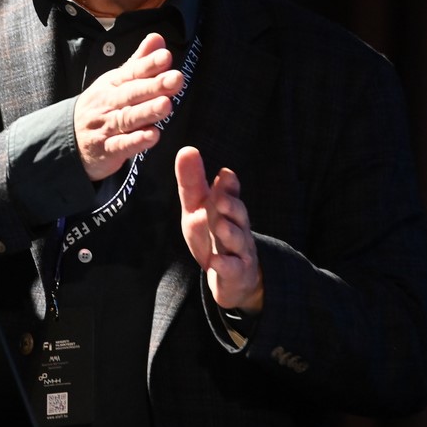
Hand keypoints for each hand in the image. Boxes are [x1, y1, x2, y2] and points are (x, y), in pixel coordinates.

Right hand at [73, 33, 182, 180]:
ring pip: (128, 118)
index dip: (149, 64)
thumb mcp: (115, 82)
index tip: (166, 56)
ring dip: (147, 111)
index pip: (132, 72)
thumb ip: (139, 62)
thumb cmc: (101, 106)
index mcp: (113, 84)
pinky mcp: (107, 150)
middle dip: (154, 86)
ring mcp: (106, 127)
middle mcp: (109, 103)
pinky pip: (122, 145)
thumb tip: (158, 38)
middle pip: (132, 93)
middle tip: (177, 79)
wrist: (67, 139)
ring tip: (167, 105)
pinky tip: (153, 136)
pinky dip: (136, 141)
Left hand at [177, 145, 263, 312]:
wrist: (232, 278)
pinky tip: (215, 262)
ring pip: (238, 240)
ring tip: (220, 226)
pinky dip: (225, 265)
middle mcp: (238, 227)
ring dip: (230, 233)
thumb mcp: (198, 208)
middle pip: (238, 214)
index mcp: (228, 209)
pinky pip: (233, 269)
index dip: (230, 186)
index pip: (231, 194)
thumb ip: (193, 182)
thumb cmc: (213, 236)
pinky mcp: (237, 273)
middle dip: (231, 206)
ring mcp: (240, 251)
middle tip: (220, 198)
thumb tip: (187, 149)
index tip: (225, 175)